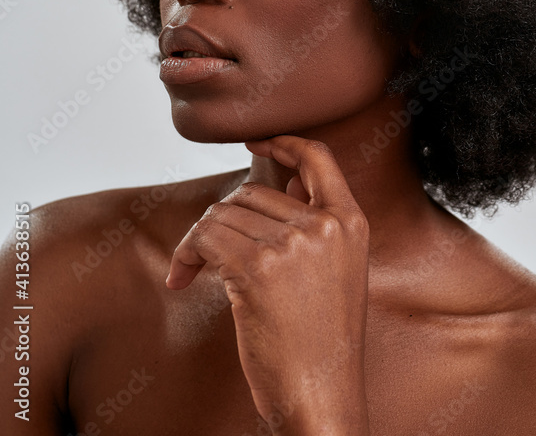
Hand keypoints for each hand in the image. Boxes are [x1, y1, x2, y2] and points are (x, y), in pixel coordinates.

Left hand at [166, 135, 370, 433]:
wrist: (323, 396)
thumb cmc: (324, 342)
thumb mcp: (339, 270)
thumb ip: (317, 221)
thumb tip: (290, 179)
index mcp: (351, 222)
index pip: (319, 157)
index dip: (285, 141)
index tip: (256, 142)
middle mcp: (325, 225)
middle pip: (252, 192)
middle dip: (222, 221)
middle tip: (208, 256)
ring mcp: (293, 243)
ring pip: (223, 213)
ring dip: (199, 240)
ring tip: (196, 271)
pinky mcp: (257, 267)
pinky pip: (205, 237)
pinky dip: (184, 255)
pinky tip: (182, 279)